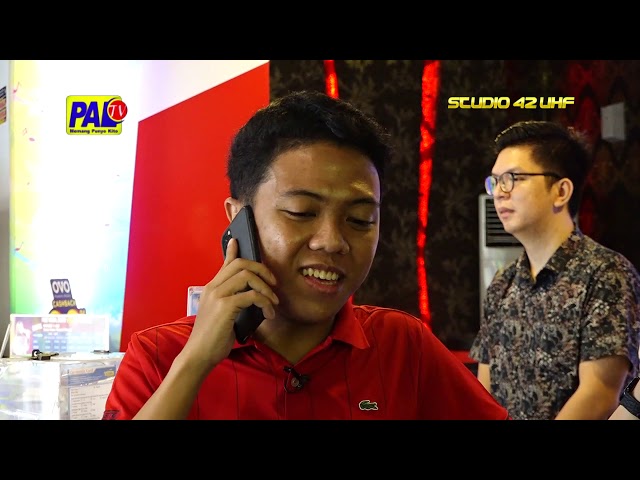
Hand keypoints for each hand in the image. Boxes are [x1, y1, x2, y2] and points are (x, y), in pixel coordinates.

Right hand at [179, 238, 278, 372]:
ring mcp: (218, 295)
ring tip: (273, 302)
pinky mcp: (224, 307)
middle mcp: (213, 288)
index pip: (225, 264)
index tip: (238, 240)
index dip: (233, 251)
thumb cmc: (212, 339)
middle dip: (262, 270)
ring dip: (266, 288)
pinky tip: (268, 313)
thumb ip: (232, 302)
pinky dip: (264, 302)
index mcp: (211, 288)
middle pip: (241, 264)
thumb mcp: (222, 316)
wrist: (198, 355)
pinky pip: (251, 295)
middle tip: (273, 284)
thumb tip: (250, 297)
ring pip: (248, 276)